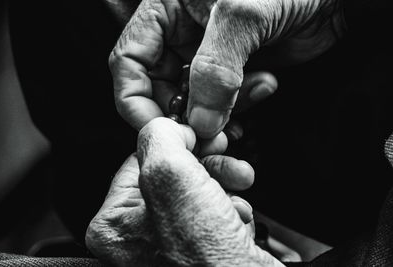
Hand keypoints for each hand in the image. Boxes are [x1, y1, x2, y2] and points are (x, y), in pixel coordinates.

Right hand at [109, 0, 343, 137]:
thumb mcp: (243, 15)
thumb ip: (214, 69)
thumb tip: (200, 122)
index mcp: (166, 9)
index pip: (129, 61)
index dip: (136, 100)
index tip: (160, 130)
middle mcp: (180, 35)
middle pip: (158, 89)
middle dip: (183, 116)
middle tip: (211, 134)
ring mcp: (205, 56)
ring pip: (191, 102)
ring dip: (216, 114)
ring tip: (249, 100)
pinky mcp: (229, 73)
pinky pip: (219, 104)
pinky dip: (236, 110)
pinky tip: (263, 89)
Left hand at [136, 118, 282, 265]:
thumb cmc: (205, 255)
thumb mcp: (170, 176)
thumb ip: (160, 138)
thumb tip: (170, 128)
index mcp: (115, 223)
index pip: (139, 160)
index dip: (174, 144)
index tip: (198, 138)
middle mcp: (138, 237)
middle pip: (173, 175)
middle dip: (206, 164)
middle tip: (226, 158)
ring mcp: (170, 247)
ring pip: (198, 191)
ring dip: (224, 185)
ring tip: (240, 189)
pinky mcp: (201, 251)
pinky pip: (214, 214)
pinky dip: (232, 210)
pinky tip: (240, 220)